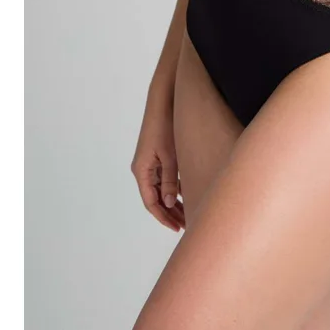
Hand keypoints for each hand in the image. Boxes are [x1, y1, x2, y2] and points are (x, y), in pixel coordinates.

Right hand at [130, 95, 184, 232]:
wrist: (163, 102)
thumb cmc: (165, 127)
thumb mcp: (170, 157)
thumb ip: (170, 180)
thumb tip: (170, 203)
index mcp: (142, 171)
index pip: (151, 202)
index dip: (163, 217)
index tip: (176, 227)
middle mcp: (142, 169)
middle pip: (155, 198)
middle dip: (169, 213)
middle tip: (185, 225)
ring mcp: (149, 163)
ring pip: (160, 189)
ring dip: (173, 202)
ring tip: (188, 214)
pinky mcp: (156, 157)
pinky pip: (163, 179)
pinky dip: (174, 189)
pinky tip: (187, 195)